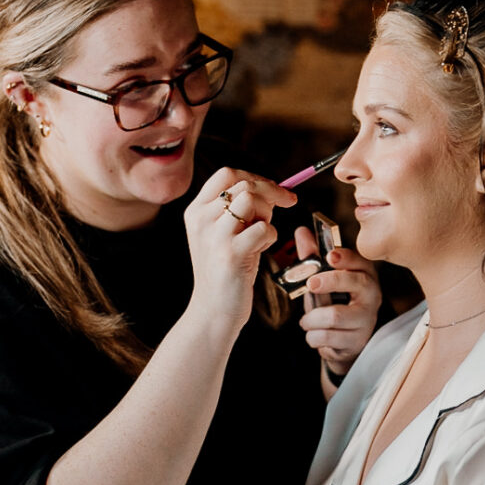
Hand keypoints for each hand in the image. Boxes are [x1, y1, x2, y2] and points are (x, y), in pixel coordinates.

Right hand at [182, 169, 295, 330]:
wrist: (214, 310)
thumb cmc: (228, 270)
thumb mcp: (226, 234)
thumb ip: (242, 210)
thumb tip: (274, 189)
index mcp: (196, 211)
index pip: (226, 174)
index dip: (255, 177)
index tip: (274, 189)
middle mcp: (200, 219)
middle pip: (243, 184)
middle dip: (272, 191)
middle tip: (287, 203)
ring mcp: (213, 236)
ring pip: (251, 200)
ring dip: (268, 214)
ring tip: (264, 234)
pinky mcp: (230, 254)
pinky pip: (264, 228)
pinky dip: (271, 237)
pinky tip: (261, 251)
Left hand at [296, 235, 380, 378]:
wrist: (346, 341)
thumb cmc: (336, 303)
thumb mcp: (324, 279)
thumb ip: (312, 257)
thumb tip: (301, 231)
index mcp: (365, 274)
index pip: (360, 262)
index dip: (345, 257)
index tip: (329, 256)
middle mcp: (371, 295)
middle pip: (354, 283)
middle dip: (329, 281)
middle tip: (310, 284)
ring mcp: (366, 319)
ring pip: (333, 315)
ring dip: (311, 318)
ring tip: (307, 321)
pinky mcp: (357, 341)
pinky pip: (327, 337)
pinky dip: (313, 336)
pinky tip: (316, 334)